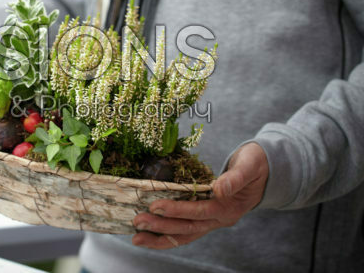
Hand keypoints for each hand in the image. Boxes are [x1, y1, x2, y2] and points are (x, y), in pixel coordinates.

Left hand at [132, 142, 268, 248]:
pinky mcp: (206, 218)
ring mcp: (213, 221)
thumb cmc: (256, 164)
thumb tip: (220, 188)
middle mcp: (220, 219)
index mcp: (229, 208)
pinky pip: (185, 232)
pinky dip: (167, 235)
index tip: (154, 205)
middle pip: (188, 228)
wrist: (265, 171)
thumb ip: (236, 177)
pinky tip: (148, 235)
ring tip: (137, 237)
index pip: (199, 211)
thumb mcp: (250, 165)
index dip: (177, 210)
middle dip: (161, 226)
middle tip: (137, 221)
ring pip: (184, 235)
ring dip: (160, 237)